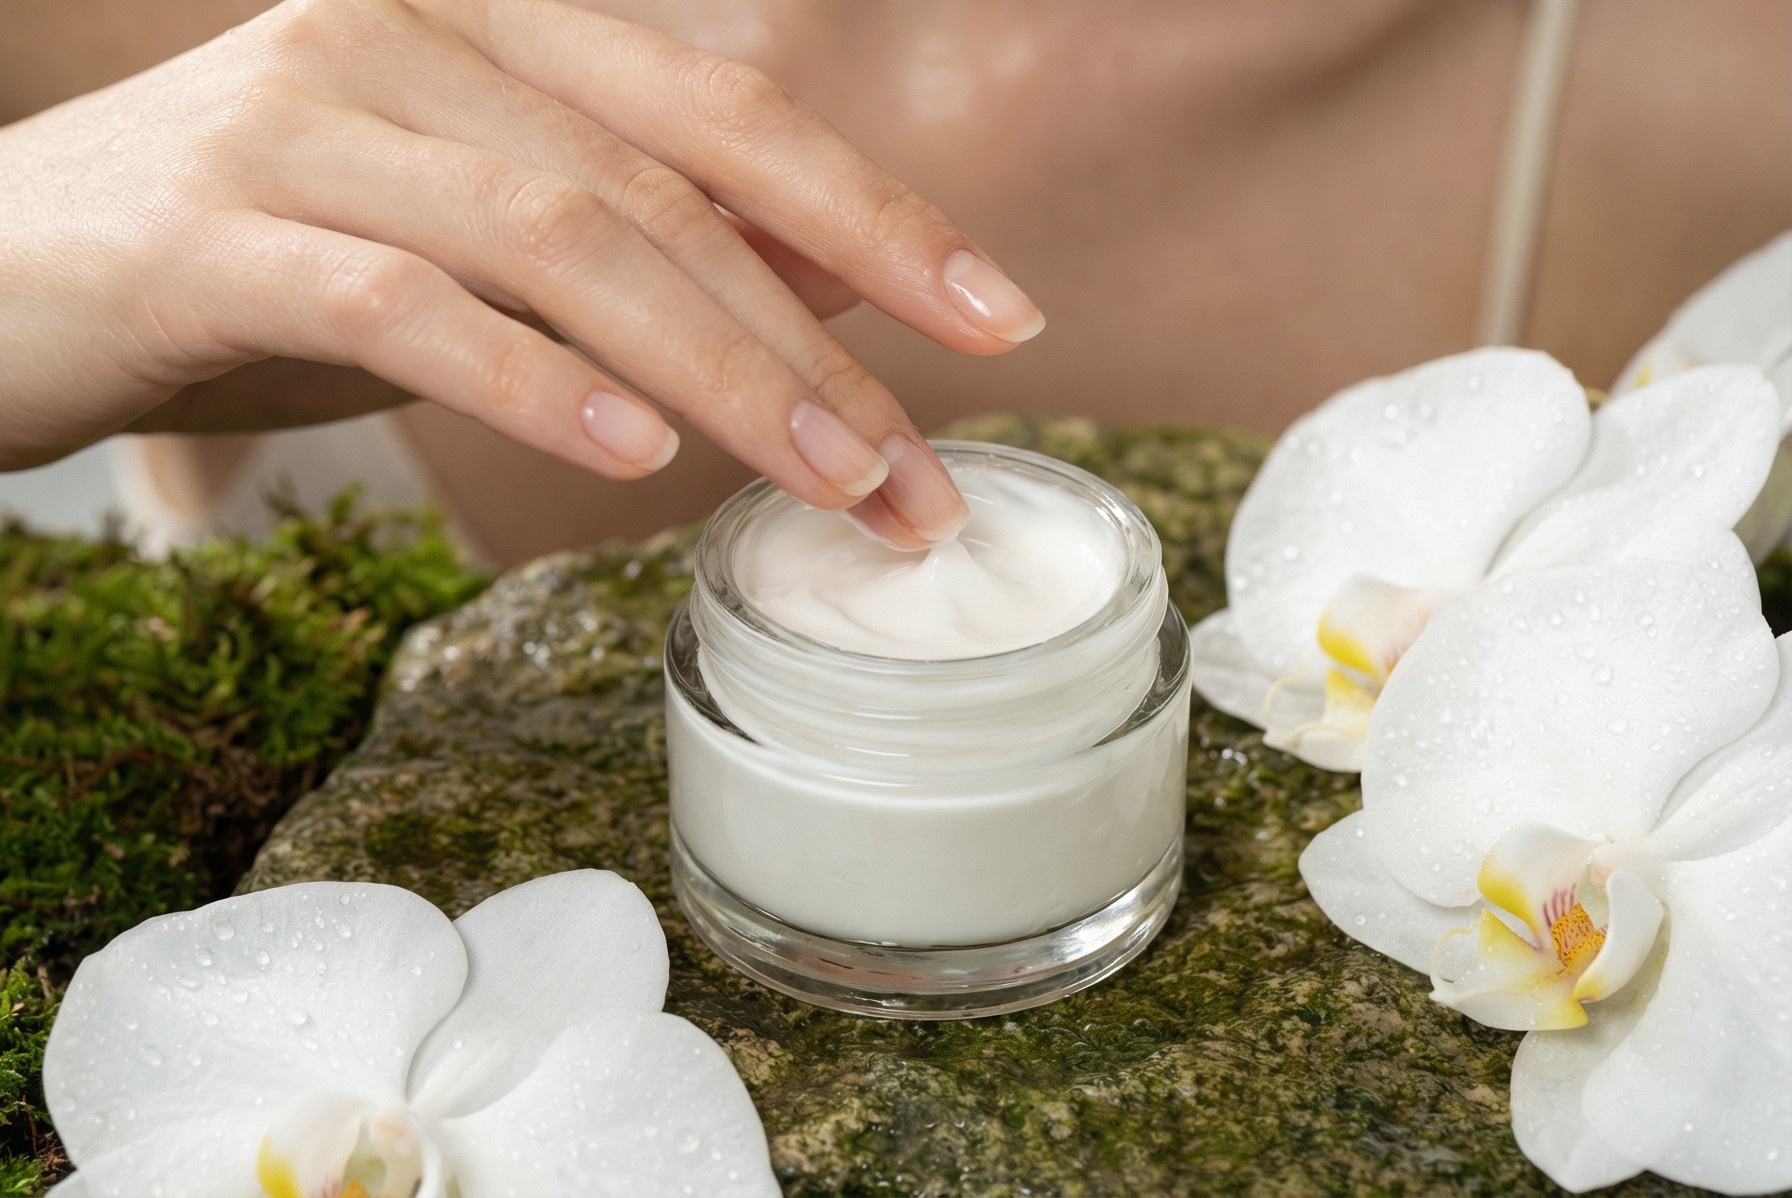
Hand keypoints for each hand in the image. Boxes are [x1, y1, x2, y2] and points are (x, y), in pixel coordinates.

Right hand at [0, 0, 1047, 545]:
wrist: (5, 270)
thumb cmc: (264, 262)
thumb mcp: (473, 242)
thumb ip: (635, 241)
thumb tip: (827, 290)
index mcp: (491, 28)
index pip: (722, 113)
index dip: (873, 212)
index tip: (997, 319)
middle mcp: (405, 39)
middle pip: (663, 190)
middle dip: (815, 342)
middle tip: (917, 477)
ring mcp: (304, 120)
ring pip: (561, 241)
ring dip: (719, 373)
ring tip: (829, 486)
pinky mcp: (213, 229)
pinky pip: (404, 302)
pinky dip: (529, 380)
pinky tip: (628, 451)